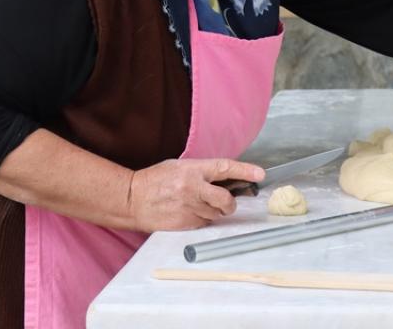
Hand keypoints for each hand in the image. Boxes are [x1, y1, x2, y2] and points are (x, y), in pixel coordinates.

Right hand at [127, 158, 264, 231]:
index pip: (225, 168)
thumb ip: (200, 172)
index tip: (260, 174)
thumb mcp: (178, 167)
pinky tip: (187, 213)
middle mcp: (194, 188)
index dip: (245, 171)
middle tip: (227, 203)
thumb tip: (223, 178)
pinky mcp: (185, 223)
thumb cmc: (155, 181)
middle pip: (226, 200)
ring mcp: (189, 207)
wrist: (132, 199)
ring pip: (216, 215)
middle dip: (231, 203)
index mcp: (192, 170)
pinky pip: (203, 224)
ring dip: (212, 212)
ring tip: (195, 205)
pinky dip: (201, 220)